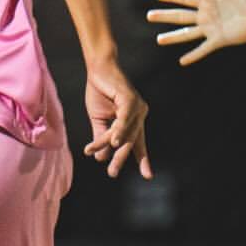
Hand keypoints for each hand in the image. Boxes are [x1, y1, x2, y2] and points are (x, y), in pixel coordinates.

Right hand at [83, 61, 150, 178]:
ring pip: (125, 132)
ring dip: (112, 147)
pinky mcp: (130, 99)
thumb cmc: (100, 92)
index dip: (142, 159)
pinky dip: (119, 131)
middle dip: (121, 158)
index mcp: (135, 120)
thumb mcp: (99, 119)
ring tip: (105, 162)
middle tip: (113, 174)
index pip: (139, 143)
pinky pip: (124, 119)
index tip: (148, 176)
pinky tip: (114, 143)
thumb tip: (100, 158)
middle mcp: (140, 114)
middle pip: (131, 141)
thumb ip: (102, 137)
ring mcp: (137, 107)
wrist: (98, 69)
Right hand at [147, 0, 245, 65]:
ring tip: (159, 39)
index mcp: (208, 2)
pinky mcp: (218, 40)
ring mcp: (210, 29)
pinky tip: (182, 61)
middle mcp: (206, 16)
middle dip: (165, 15)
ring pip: (187, 33)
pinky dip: (193, 55)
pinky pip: (203, 49)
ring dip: (173, 37)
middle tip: (149, 16)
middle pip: (181, 16)